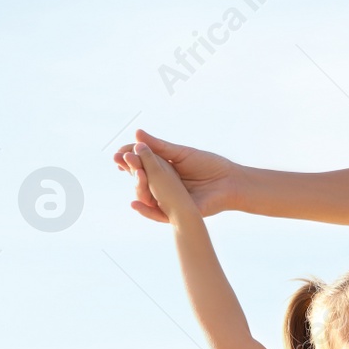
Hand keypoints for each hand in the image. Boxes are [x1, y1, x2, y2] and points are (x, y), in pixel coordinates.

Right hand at [113, 129, 239, 221]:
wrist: (231, 182)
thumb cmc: (209, 166)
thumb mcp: (181, 154)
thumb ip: (159, 147)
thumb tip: (136, 133)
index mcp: (163, 169)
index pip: (141, 163)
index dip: (129, 158)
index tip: (118, 153)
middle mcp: (163, 185)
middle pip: (140, 179)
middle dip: (130, 169)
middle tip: (122, 160)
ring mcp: (169, 200)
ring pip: (146, 196)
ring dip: (137, 185)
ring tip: (134, 173)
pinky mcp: (177, 213)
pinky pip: (158, 215)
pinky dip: (146, 211)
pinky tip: (134, 203)